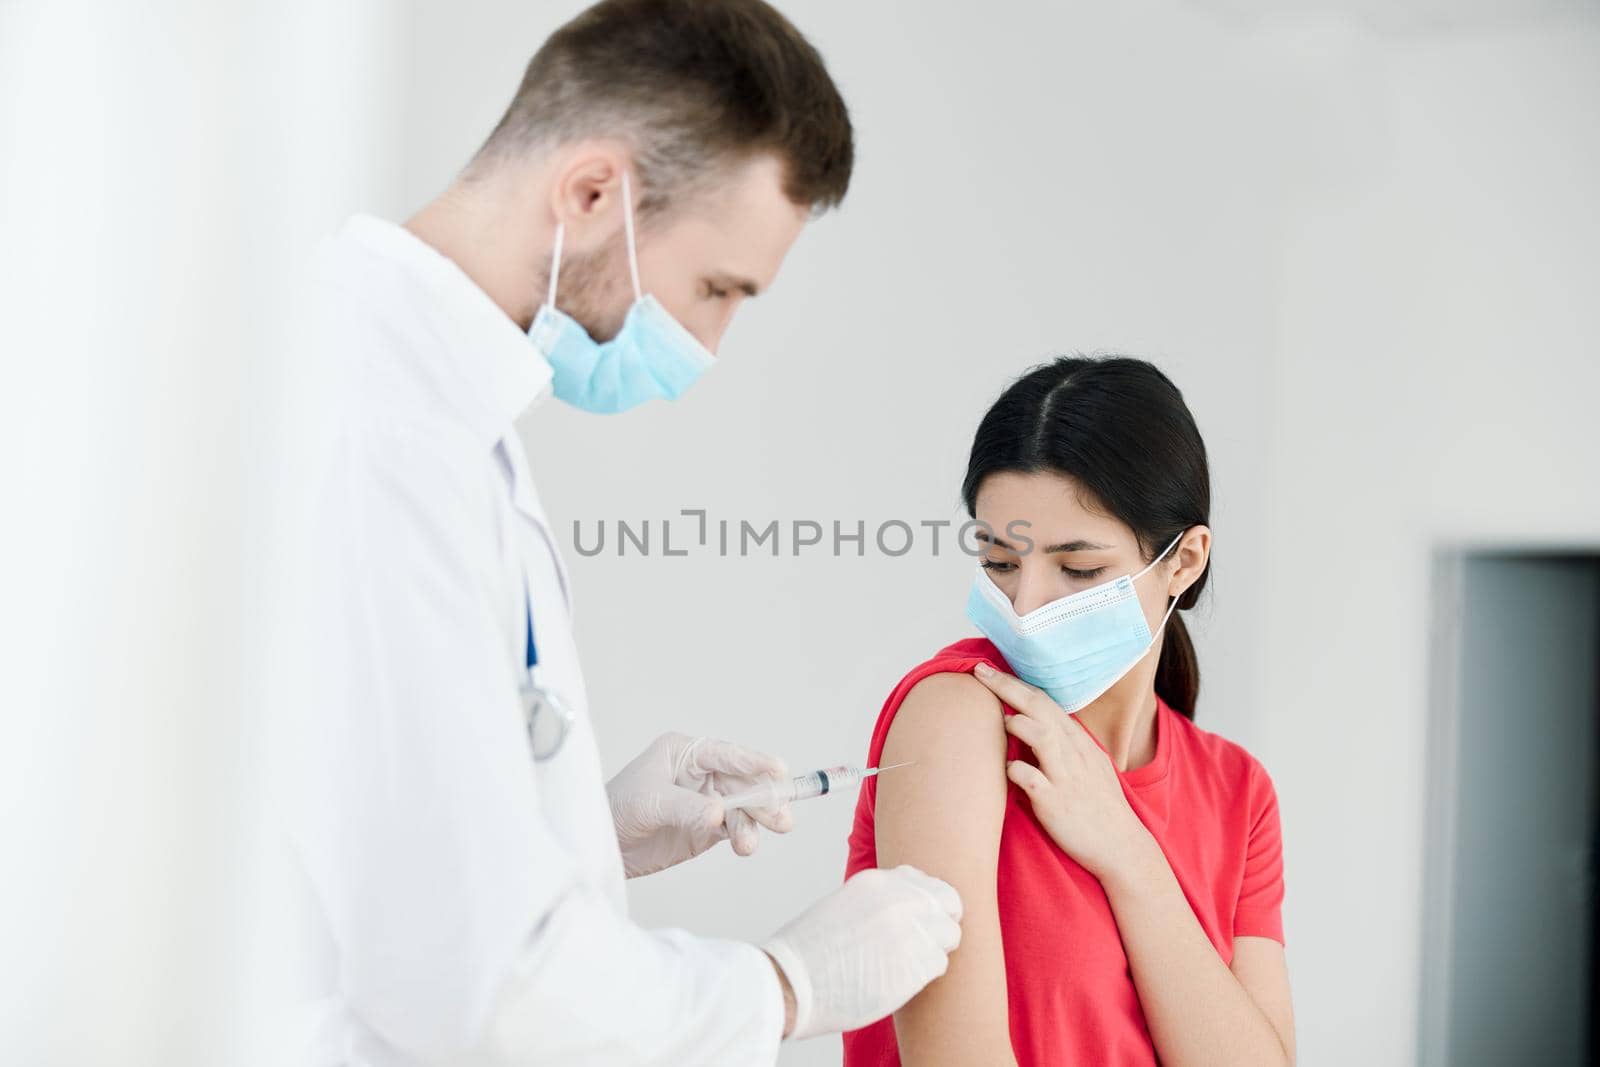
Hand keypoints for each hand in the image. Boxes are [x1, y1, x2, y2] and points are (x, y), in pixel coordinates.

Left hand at [606, 732, 793, 877]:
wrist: (601, 845)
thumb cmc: (617, 809)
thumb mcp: (651, 802)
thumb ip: (687, 808)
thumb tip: (719, 815)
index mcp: (684, 753)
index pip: (726, 754)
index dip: (754, 761)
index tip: (778, 770)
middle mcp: (699, 774)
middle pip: (742, 783)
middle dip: (762, 799)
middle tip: (781, 816)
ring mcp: (705, 801)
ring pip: (742, 808)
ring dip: (753, 824)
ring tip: (750, 844)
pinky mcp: (706, 828)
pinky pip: (734, 828)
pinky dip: (743, 836)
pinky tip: (745, 846)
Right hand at [761, 866, 962, 1040]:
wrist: (790, 984)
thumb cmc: (809, 953)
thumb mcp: (843, 906)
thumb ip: (879, 902)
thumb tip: (909, 914)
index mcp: (877, 882)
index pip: (926, 882)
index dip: (927, 904)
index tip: (918, 920)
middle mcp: (898, 900)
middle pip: (949, 902)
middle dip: (942, 922)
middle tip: (926, 943)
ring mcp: (910, 931)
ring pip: (949, 935)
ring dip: (933, 950)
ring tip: (905, 965)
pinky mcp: (915, 965)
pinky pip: (939, 964)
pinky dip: (924, 975)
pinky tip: (899, 980)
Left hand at [972, 663, 1149, 880]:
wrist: (1120, 846)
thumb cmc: (1100, 806)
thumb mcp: (1089, 765)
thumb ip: (1064, 744)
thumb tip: (1034, 726)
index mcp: (1078, 742)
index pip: (1045, 701)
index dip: (1016, 683)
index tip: (988, 670)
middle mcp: (1072, 753)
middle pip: (1038, 708)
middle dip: (1007, 687)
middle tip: (979, 671)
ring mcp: (1064, 777)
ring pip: (1040, 735)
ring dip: (1016, 723)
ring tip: (999, 721)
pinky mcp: (1055, 803)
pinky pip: (1031, 779)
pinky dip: (1016, 770)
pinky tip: (1006, 768)